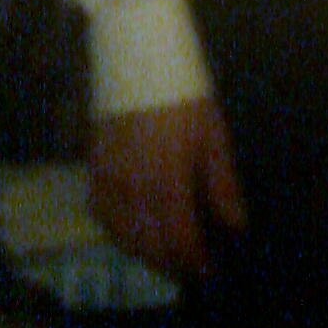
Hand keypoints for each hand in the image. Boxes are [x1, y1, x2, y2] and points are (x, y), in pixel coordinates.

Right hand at [88, 98, 246, 279]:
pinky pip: (102, 216)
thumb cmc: (186, 93)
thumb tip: (235, 225)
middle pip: (149, 246)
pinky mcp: (92, 170)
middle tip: (189, 267)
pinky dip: (119, 232)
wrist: (139, 57)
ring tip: (167, 253)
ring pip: (122, 236)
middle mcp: (133, 190)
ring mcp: (108, 181)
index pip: (179, 240)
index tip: (208, 271)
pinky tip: (135, 230)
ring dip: (145, 252)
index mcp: (168, 181)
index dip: (194, 261)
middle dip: (171, 263)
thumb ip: (222, 185)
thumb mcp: (213, 135)